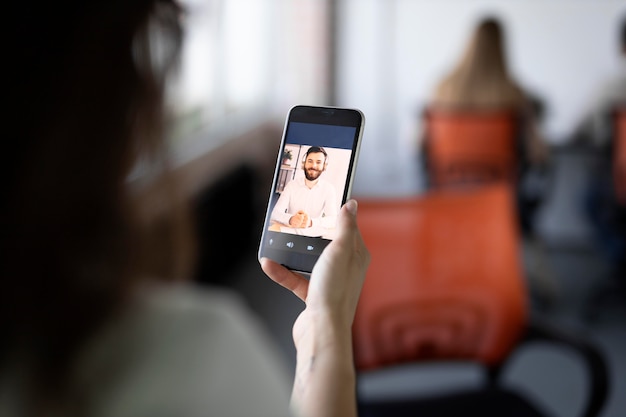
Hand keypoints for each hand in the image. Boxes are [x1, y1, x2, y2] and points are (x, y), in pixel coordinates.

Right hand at [260, 199, 369, 416]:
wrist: (321, 330)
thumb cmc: (334, 291)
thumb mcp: (340, 251)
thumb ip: (345, 227)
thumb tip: (352, 205)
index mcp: (356, 256)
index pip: (349, 229)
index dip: (338, 215)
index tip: (324, 202)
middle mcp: (344, 269)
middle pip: (328, 244)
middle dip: (312, 232)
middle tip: (297, 218)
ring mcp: (328, 282)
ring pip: (309, 261)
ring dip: (293, 253)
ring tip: (278, 241)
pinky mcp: (313, 296)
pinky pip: (295, 279)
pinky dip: (282, 272)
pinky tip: (268, 264)